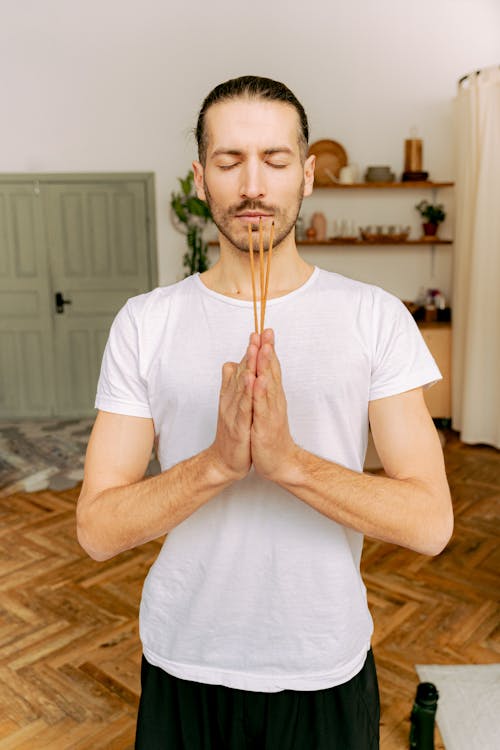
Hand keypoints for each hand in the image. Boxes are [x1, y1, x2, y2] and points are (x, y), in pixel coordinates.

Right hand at [209, 332, 259, 481]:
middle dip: (250, 352)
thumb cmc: (233, 433)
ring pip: (242, 386)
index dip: (251, 350)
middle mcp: (232, 399)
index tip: (260, 332)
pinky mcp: (238, 426)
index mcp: (233, 394)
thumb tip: (230, 364)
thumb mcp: (233, 406)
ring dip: (248, 367)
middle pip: (242, 372)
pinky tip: (253, 380)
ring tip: (255, 349)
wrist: (225, 461)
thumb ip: (231, 384)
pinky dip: (248, 393)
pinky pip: (244, 407)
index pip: (243, 368)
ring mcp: (234, 412)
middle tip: (258, 333)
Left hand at [251, 329, 296, 481]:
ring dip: (266, 367)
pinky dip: (261, 394)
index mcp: (272, 396)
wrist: (279, 462)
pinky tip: (258, 381)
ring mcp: (271, 412)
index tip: (264, 330)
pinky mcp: (266, 426)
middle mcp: (274, 401)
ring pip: (269, 386)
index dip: (267, 349)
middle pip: (272, 371)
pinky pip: (263, 408)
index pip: (270, 368)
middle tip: (267, 331)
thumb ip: (260, 390)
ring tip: (264, 348)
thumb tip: (256, 373)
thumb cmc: (269, 434)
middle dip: (268, 351)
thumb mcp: (263, 409)